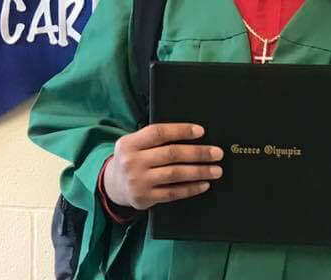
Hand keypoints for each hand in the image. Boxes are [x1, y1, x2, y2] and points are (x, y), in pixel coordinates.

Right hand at [103, 123, 223, 210]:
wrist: (113, 184)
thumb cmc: (132, 158)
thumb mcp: (134, 144)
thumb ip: (154, 139)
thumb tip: (190, 135)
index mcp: (129, 143)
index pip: (158, 133)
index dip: (180, 131)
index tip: (201, 131)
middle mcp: (132, 161)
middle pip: (171, 154)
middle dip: (198, 153)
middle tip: (217, 153)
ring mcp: (138, 181)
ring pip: (175, 174)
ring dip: (199, 171)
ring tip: (216, 170)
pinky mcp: (144, 198)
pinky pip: (173, 193)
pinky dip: (191, 188)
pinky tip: (203, 184)